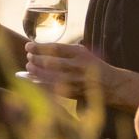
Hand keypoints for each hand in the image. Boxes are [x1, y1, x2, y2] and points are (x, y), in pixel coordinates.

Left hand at [21, 42, 138, 108]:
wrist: (110, 84)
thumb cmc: (92, 65)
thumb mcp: (83, 52)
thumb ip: (65, 51)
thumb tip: (41, 50)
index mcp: (80, 54)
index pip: (55, 48)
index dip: (39, 47)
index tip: (28, 46)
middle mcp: (77, 67)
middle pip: (50, 62)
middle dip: (36, 59)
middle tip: (29, 56)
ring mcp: (74, 81)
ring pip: (49, 76)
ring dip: (36, 71)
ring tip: (29, 66)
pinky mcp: (72, 93)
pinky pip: (52, 88)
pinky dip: (40, 83)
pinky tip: (33, 80)